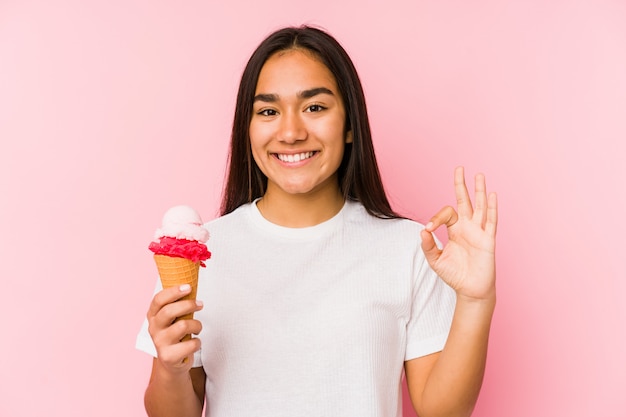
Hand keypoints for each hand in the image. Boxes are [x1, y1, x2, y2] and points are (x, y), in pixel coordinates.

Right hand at [146, 284, 203, 373]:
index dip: (173, 291)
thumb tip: (191, 285)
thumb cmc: (175, 335)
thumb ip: (178, 304)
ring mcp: (160, 343)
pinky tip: (194, 343)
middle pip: (169, 311)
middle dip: (188, 305)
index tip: (188, 287)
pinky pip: (190, 344)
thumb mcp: (173, 318)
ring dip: (196, 325)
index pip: (158, 300)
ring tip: (197, 328)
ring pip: (182, 326)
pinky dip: (197, 342)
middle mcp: (154, 328)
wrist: (172, 363)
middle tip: (200, 304)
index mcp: (153, 315)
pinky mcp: (168, 356)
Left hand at [420, 167, 497, 301]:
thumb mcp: (436, 260)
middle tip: (459, 168)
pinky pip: (491, 221)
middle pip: (464, 201)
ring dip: (479, 191)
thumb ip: (429, 246)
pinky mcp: (488, 240)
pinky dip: (492, 208)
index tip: (430, 228)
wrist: (470, 290)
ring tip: (479, 175)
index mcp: (454, 230)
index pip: (446, 213)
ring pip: (480, 207)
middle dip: (461, 185)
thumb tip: (423, 231)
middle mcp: (467, 227)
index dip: (436, 217)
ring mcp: (479, 232)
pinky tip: (492, 195)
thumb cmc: (454, 275)